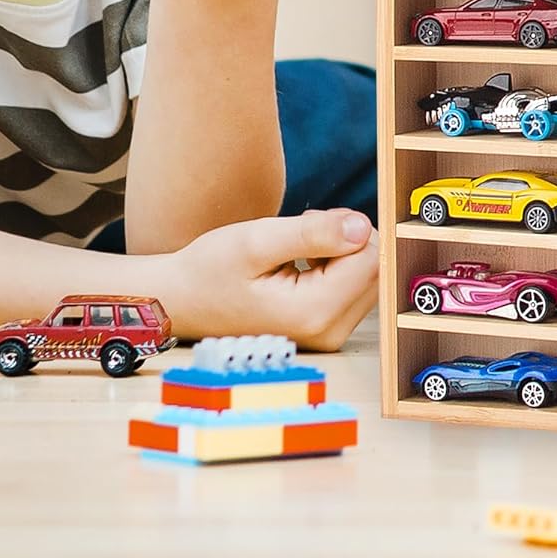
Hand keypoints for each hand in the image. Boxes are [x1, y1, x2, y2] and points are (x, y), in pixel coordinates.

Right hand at [162, 208, 378, 349]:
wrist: (183, 302)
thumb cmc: (211, 269)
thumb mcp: (258, 240)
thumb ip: (314, 234)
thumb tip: (362, 226)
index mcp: (313, 312)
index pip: (370, 258)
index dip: (347, 227)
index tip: (308, 222)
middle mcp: (328, 332)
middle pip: (373, 268)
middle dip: (345, 240)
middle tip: (298, 234)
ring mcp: (328, 336)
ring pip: (366, 276)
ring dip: (339, 252)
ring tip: (294, 250)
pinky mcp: (325, 330)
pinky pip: (352, 288)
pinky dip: (334, 267)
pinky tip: (300, 264)